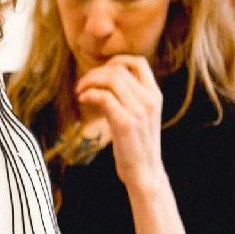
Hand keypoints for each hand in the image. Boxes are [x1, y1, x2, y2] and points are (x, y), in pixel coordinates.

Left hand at [76, 55, 165, 193]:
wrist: (144, 173)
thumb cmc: (136, 143)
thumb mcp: (139, 114)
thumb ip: (130, 96)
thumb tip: (104, 77)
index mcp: (155, 95)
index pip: (139, 62)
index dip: (116, 60)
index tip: (100, 71)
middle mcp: (150, 100)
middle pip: (118, 70)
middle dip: (95, 73)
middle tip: (82, 85)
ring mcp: (139, 111)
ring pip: (110, 80)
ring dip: (89, 82)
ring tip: (80, 91)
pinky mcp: (125, 123)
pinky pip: (103, 97)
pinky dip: (89, 94)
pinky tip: (82, 100)